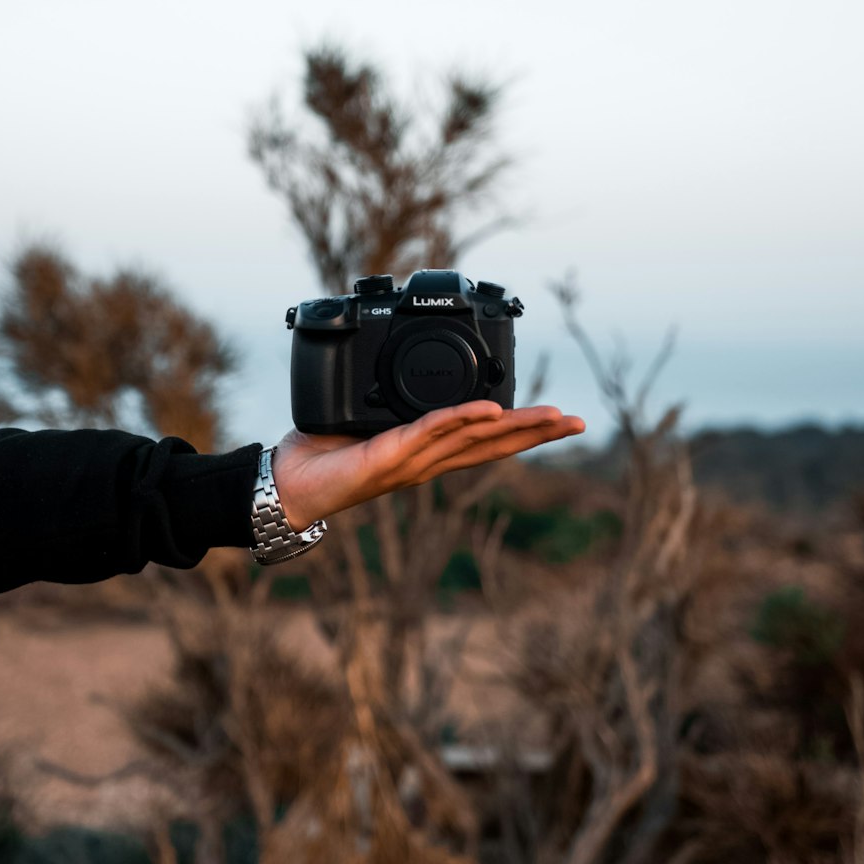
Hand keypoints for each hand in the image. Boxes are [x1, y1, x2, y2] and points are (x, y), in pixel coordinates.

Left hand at [271, 401, 585, 531]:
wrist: (286, 485)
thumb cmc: (321, 457)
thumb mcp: (364, 424)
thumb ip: (388, 409)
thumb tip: (400, 378)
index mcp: (426, 454)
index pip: (484, 443)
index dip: (522, 432)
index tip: (556, 419)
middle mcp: (426, 462)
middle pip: (495, 446)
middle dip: (538, 435)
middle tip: (578, 422)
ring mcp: (412, 462)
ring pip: (475, 441)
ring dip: (518, 428)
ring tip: (554, 417)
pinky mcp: (389, 456)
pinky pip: (431, 432)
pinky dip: (462, 421)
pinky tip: (491, 412)